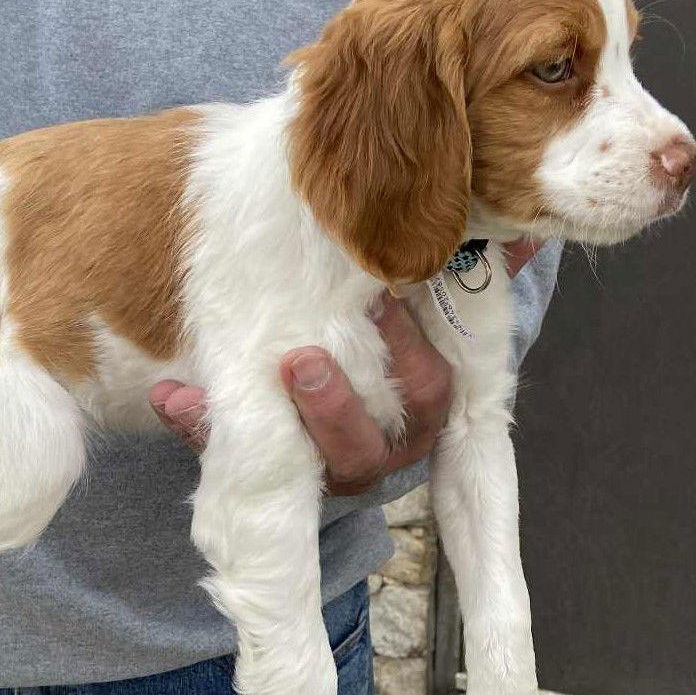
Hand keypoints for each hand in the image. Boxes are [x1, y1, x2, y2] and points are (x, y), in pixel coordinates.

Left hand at [150, 240, 541, 493]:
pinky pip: (229, 453)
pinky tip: (173, 394)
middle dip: (333, 407)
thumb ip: (460, 272)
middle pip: (365, 447)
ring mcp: (316, 465)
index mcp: (417, 410)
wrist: (310, 392)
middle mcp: (373, 448)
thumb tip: (522, 229)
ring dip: (269, 419)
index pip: (425, 392)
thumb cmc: (375, 335)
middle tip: (301, 361)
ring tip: (243, 376)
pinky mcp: (259, 462)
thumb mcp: (417, 305)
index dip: (407, 354)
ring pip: (302, 462)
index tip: (381, 300)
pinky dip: (197, 424)